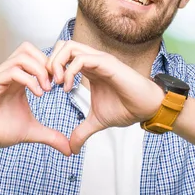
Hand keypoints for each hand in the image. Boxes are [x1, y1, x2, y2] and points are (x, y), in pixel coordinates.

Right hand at [0, 42, 71, 155]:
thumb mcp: (32, 131)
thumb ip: (51, 136)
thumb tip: (69, 149)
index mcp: (18, 78)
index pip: (36, 56)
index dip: (52, 66)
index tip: (62, 83)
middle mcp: (8, 73)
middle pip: (29, 49)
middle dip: (48, 63)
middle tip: (57, 82)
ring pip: (23, 57)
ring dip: (40, 70)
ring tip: (47, 89)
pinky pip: (13, 71)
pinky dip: (29, 79)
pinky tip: (37, 94)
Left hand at [46, 40, 163, 153]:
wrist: (147, 108)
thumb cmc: (127, 108)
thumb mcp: (97, 121)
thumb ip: (81, 132)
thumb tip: (71, 149)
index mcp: (89, 68)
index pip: (62, 55)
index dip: (50, 69)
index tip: (47, 88)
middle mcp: (93, 60)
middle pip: (62, 45)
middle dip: (49, 62)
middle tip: (48, 84)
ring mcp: (100, 59)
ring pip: (69, 46)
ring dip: (57, 63)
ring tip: (57, 84)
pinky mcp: (107, 63)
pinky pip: (82, 58)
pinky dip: (69, 71)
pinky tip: (68, 88)